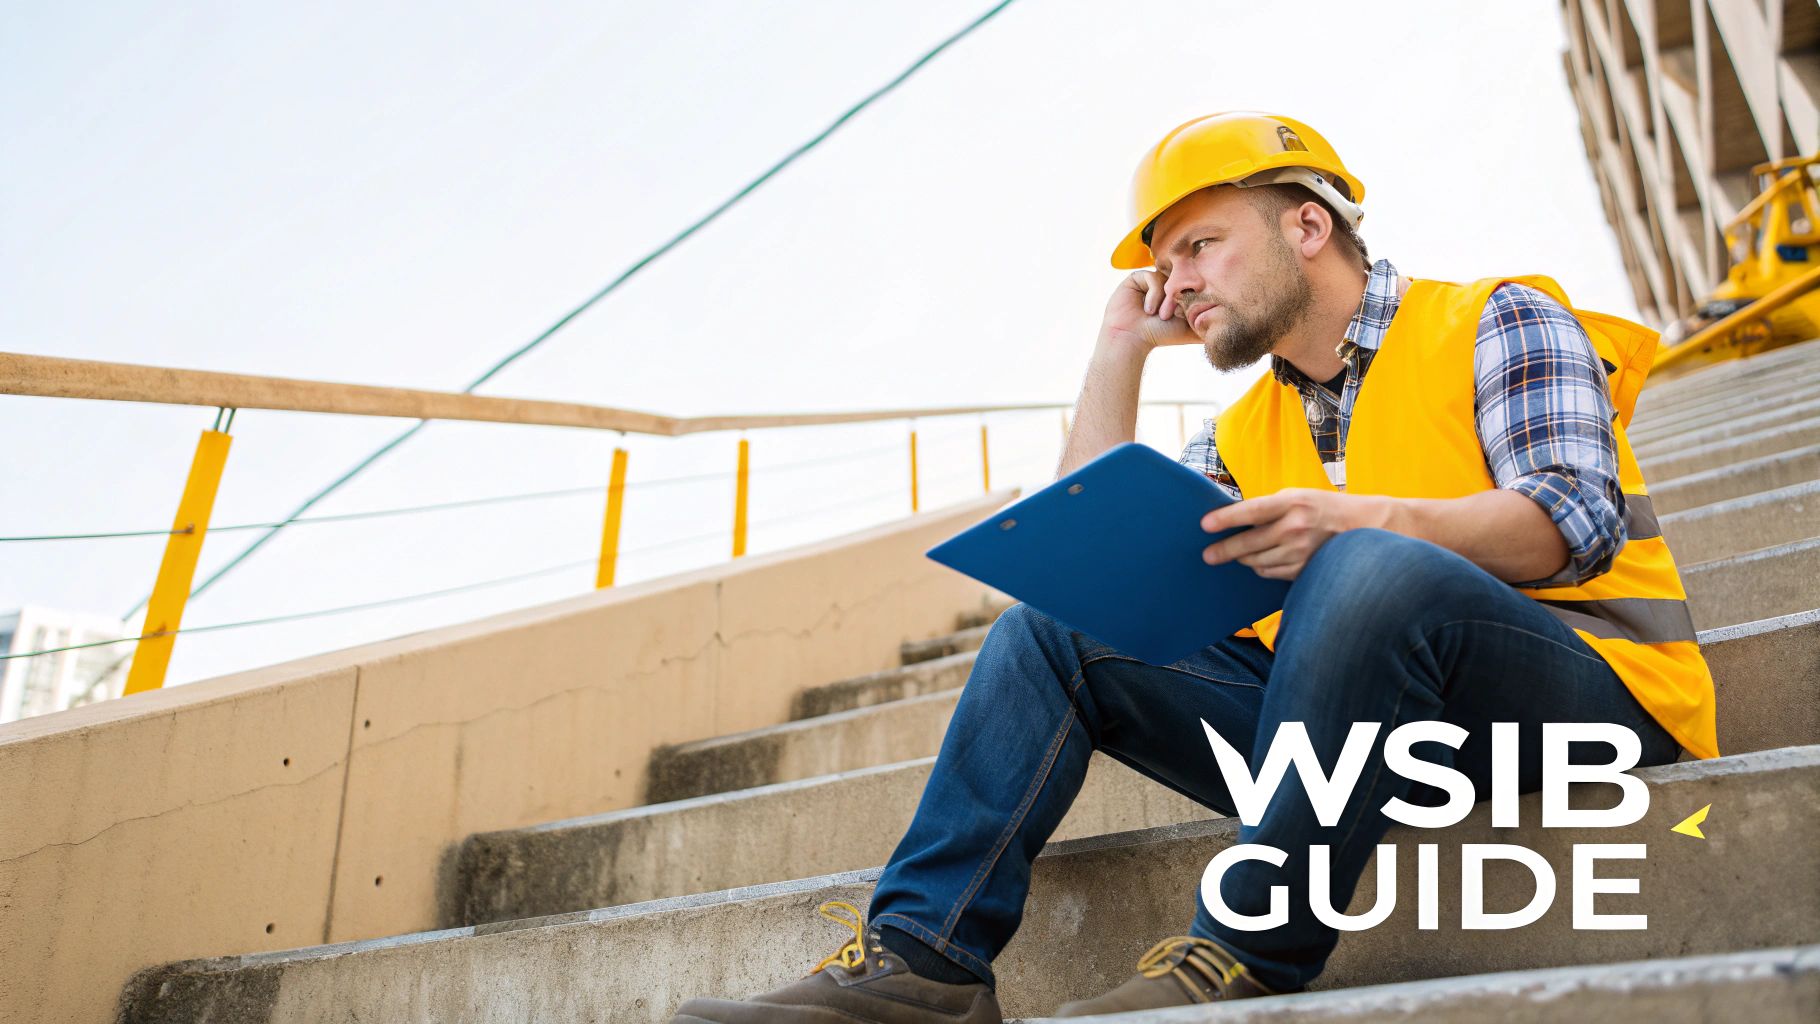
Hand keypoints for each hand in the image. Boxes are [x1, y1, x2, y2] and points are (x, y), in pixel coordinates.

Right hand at [1099, 270, 1199, 351]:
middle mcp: (1164, 285)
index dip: (1192, 297)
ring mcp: (1151, 281)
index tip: (1185, 313)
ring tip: (1160, 316)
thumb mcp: (1189, 329)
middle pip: (1180, 280)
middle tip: (1174, 315)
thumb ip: (1207, 324)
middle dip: (1179, 299)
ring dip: (1166, 299)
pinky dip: (1153, 294)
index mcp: (1176, 294)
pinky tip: (1147, 309)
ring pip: (1167, 279)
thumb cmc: (1160, 336)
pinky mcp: (1136, 278)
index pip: (1191, 285)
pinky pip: (1152, 276)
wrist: (1132, 339)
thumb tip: (1232, 325)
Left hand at [1199, 489, 1392, 580]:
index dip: (1226, 519)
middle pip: (1249, 544)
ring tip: (1239, 552)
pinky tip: (1263, 558)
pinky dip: (1261, 567)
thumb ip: (1268, 507)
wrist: (1362, 525)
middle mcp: (1296, 528)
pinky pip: (1269, 572)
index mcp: (1292, 502)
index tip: (1204, 525)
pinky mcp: (1304, 569)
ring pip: (1256, 562)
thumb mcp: (1296, 496)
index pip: (1252, 511)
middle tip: (1208, 555)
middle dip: (1224, 550)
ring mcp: (1301, 552)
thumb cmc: (1321, 507)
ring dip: (1245, 558)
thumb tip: (1232, 520)